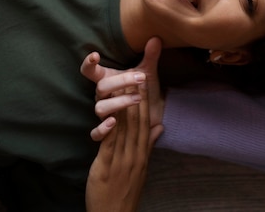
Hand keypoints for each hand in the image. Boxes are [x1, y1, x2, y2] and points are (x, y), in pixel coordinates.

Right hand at [80, 37, 163, 140]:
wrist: (153, 113)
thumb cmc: (144, 90)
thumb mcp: (148, 73)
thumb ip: (150, 56)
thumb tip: (156, 38)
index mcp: (106, 79)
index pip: (89, 71)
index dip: (88, 64)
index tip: (95, 55)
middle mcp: (101, 96)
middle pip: (101, 87)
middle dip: (120, 81)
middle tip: (142, 77)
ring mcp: (103, 113)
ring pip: (100, 107)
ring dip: (119, 102)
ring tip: (138, 98)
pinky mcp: (108, 131)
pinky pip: (96, 133)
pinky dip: (102, 129)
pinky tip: (114, 122)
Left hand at [85, 79, 162, 211]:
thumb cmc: (126, 191)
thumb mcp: (141, 167)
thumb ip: (149, 144)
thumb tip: (159, 125)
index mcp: (142, 153)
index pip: (145, 122)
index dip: (146, 100)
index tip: (146, 79)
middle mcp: (134, 155)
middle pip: (137, 121)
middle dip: (137, 97)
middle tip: (138, 73)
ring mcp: (121, 161)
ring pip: (125, 129)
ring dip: (124, 105)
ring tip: (123, 85)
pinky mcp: (105, 168)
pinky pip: (109, 145)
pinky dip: (110, 129)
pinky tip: (110, 115)